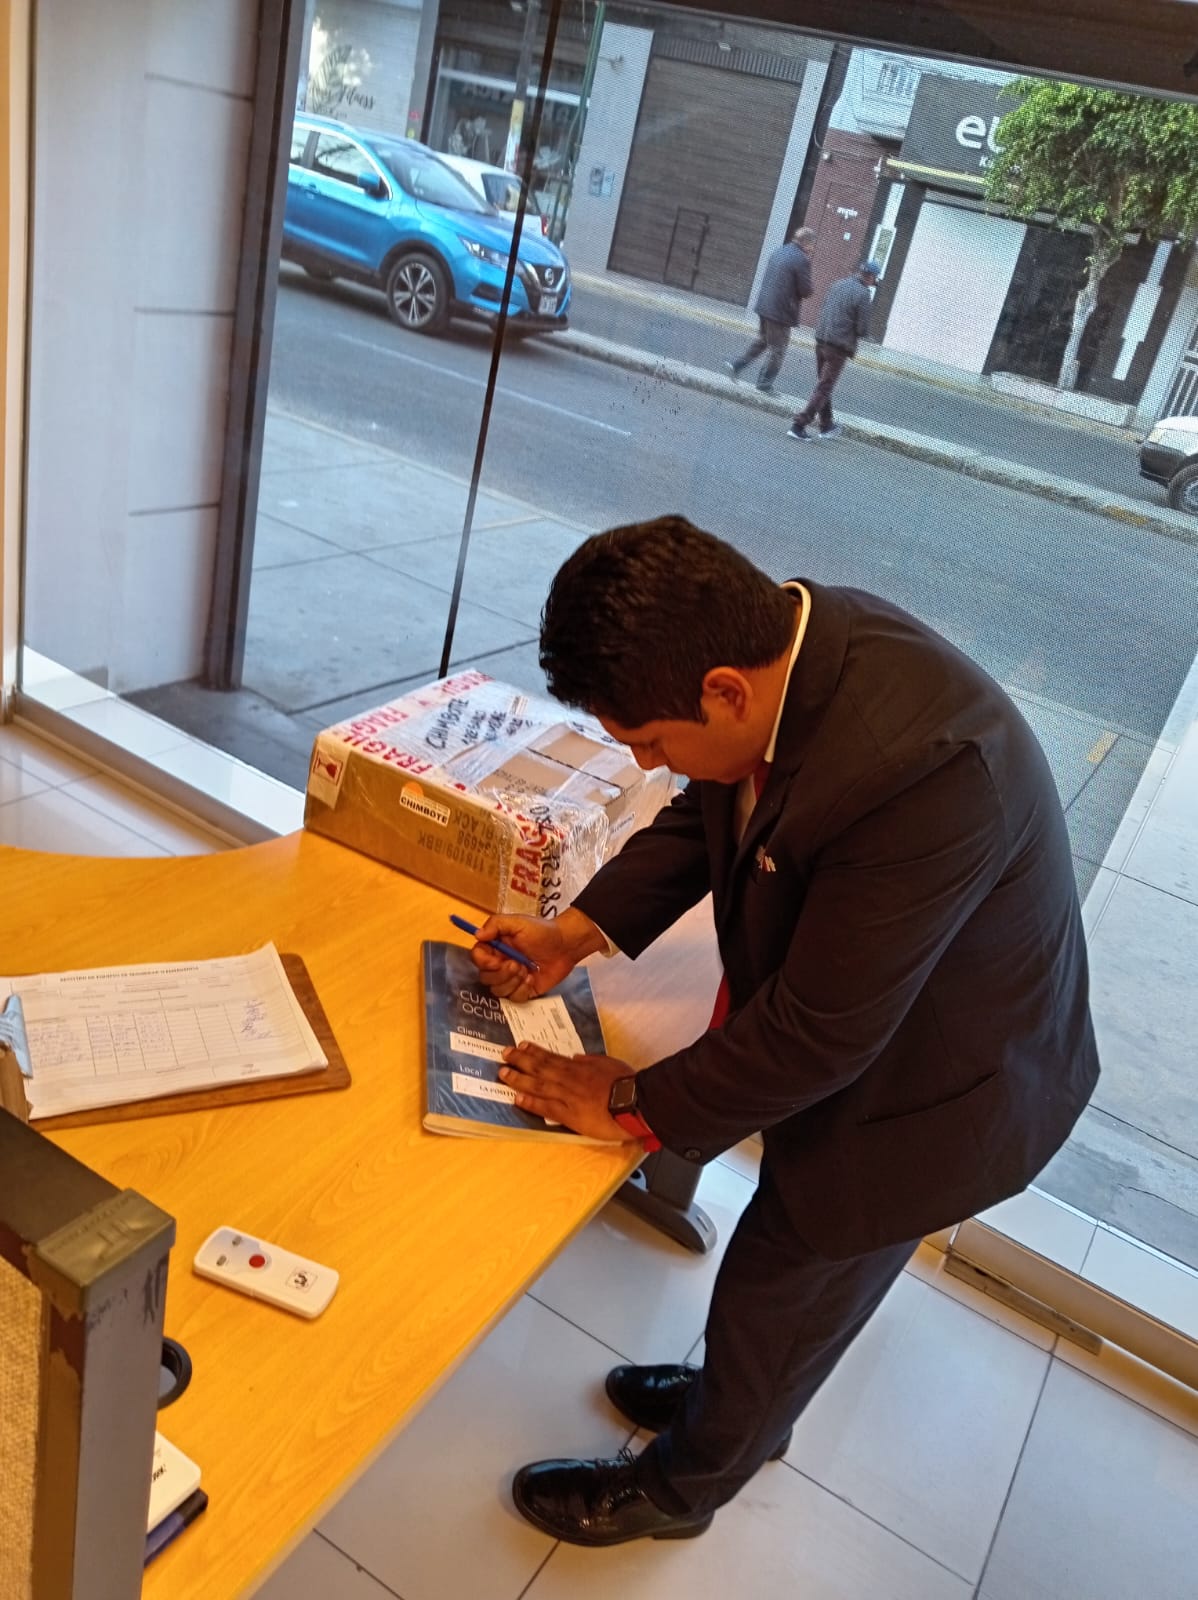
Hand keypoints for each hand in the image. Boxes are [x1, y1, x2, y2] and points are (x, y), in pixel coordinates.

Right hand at [469, 907, 605, 999]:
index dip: (484, 962)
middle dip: (502, 973)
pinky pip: (513, 998)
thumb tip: (477, 934)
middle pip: (485, 977)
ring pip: (497, 990)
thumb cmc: (543, 931)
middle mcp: (500, 964)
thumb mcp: (518, 922)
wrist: (566, 945)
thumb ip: (495, 924)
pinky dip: (522, 990)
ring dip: (512, 982)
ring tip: (526, 970)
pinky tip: (532, 979)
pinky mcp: (523, 990)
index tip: (497, 961)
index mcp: (495, 947)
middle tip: (518, 964)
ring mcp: (511, 979)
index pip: (477, 958)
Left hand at [499, 1044, 638, 1141]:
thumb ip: (591, 1060)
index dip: (534, 1052)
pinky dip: (530, 1102)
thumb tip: (575, 1057)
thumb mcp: (608, 1063)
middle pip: (539, 1068)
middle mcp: (569, 1079)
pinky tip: (517, 1099)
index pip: (551, 1057)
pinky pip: (545, 1107)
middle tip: (504, 1054)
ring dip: (518, 1079)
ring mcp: (567, 1096)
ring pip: (537, 1085)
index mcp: (579, 1067)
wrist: (634, 1102)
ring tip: (503, 1073)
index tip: (521, 1046)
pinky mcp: (569, 1115)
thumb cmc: (626, 1083)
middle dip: (520, 1060)